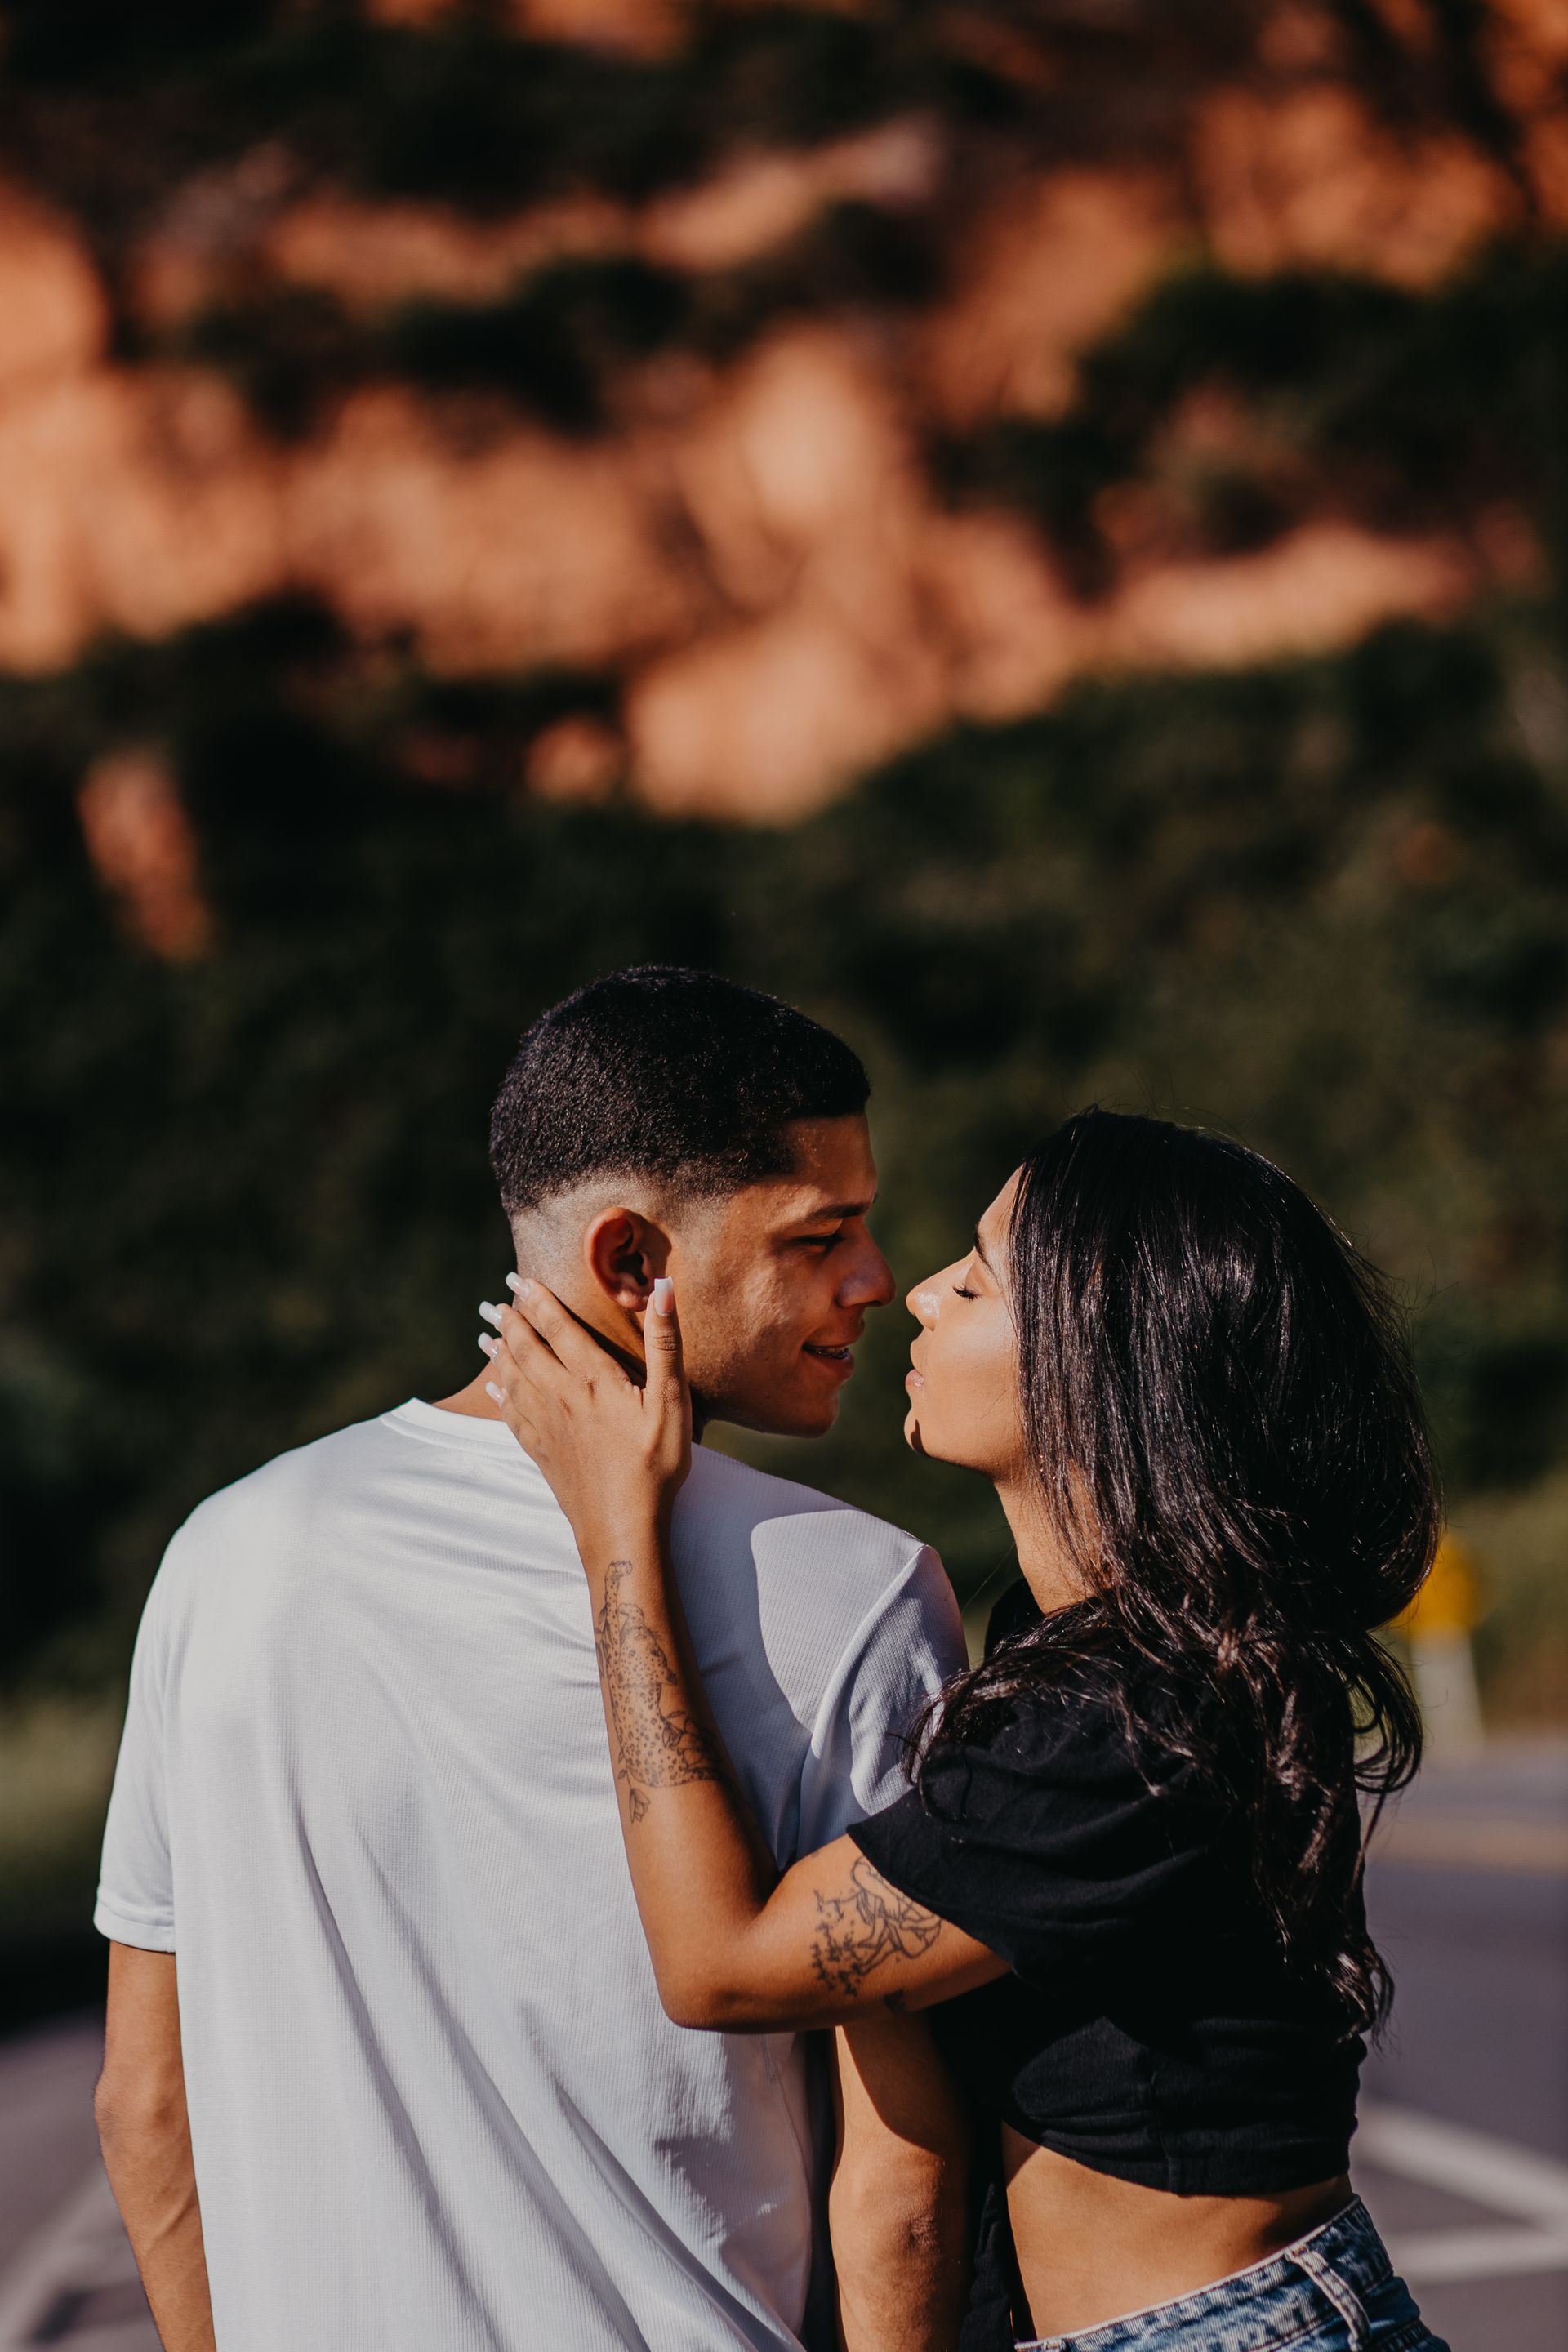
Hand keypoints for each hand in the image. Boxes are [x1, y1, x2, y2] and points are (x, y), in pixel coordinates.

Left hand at [482, 1277, 691, 1557]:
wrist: (622, 1525)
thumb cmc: (654, 1464)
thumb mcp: (671, 1400)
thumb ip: (665, 1342)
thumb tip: (662, 1287)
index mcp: (592, 1378)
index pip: (557, 1327)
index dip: (537, 1300)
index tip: (519, 1278)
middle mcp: (561, 1396)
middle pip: (526, 1349)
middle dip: (511, 1321)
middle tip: (496, 1300)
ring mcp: (547, 1426)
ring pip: (513, 1379)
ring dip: (499, 1353)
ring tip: (486, 1334)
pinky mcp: (543, 1453)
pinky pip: (512, 1415)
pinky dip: (500, 1395)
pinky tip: (493, 1388)